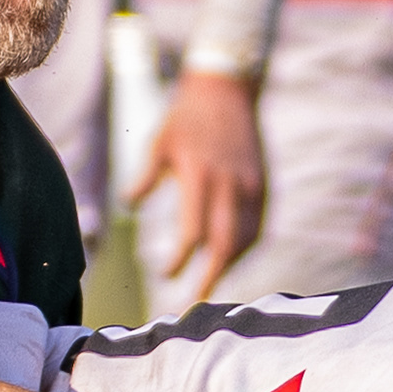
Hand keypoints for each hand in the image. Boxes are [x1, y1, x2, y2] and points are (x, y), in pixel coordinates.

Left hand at [130, 67, 265, 304]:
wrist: (227, 89)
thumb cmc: (185, 117)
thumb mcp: (158, 142)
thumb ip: (145, 177)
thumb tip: (129, 205)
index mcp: (202, 177)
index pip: (194, 232)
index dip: (182, 259)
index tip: (167, 275)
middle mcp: (231, 184)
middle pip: (226, 244)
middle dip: (211, 276)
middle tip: (195, 301)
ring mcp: (251, 185)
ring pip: (246, 238)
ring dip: (229, 265)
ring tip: (210, 283)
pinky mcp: (262, 184)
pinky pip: (257, 225)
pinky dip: (244, 246)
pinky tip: (229, 258)